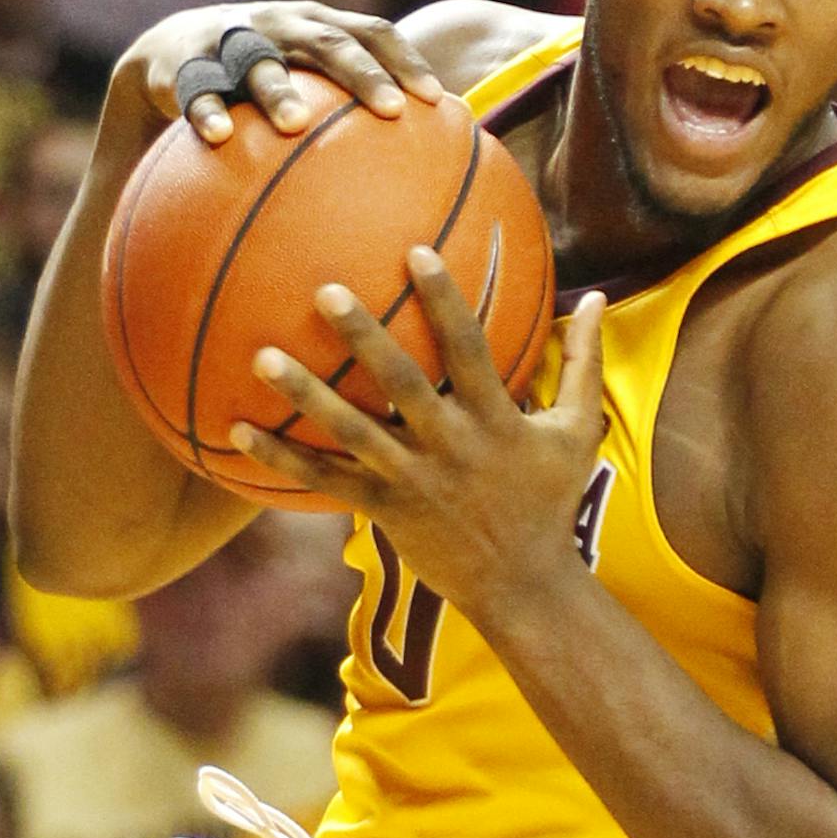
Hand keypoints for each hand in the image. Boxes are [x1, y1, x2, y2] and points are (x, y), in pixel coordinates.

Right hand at [115, 0, 446, 144]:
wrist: (172, 48)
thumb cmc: (269, 73)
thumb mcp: (310, 74)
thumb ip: (357, 102)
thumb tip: (427, 155)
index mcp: (319, 24)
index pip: (374, 32)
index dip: (406, 61)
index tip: (436, 101)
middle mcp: (280, 23)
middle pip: (327, 42)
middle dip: (361, 74)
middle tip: (392, 111)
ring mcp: (231, 39)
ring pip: (259, 61)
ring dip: (278, 91)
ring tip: (296, 124)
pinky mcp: (183, 62)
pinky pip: (195, 88)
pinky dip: (205, 111)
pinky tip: (220, 136)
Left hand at [229, 246, 605, 618]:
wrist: (523, 584)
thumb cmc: (550, 498)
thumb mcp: (579, 429)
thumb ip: (584, 362)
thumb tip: (599, 298)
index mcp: (496, 420)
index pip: (469, 349)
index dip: (445, 302)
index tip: (416, 253)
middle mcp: (451, 446)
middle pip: (401, 384)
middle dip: (364, 337)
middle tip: (325, 291)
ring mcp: (413, 480)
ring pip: (352, 432)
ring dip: (307, 394)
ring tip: (264, 355)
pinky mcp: (384, 511)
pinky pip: (325, 483)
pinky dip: (282, 458)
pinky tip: (237, 428)